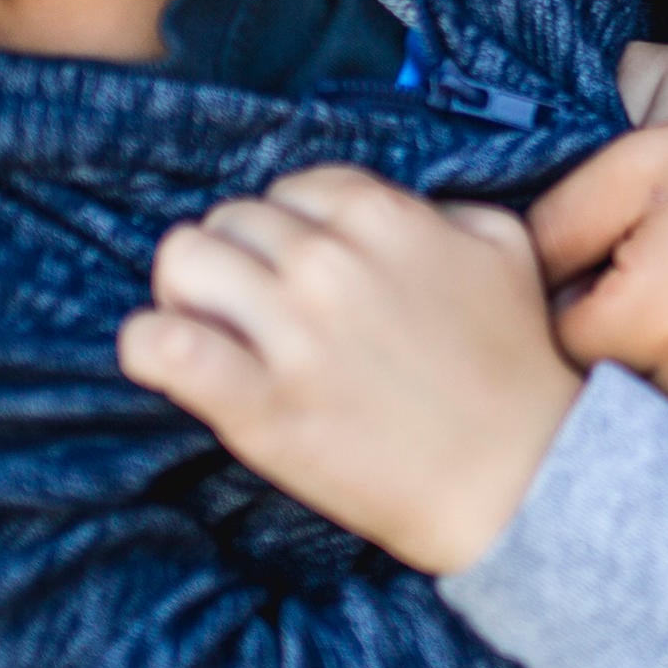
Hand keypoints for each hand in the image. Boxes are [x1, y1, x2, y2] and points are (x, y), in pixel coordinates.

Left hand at [119, 165, 580, 575]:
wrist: (518, 478)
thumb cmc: (517, 367)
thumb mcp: (504, 249)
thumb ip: (441, 210)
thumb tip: (392, 213)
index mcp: (381, 216)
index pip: (288, 189)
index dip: (288, 231)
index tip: (299, 272)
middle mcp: (327, 262)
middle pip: (228, 221)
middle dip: (238, 260)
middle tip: (258, 310)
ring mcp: (289, 333)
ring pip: (181, 262)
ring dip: (187, 293)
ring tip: (212, 331)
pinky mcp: (257, 407)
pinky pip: (161, 347)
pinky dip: (149, 347)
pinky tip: (172, 362)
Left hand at [530, 106, 667, 442]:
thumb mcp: (637, 163)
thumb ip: (550, 227)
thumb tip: (502, 286)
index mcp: (650, 318)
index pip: (554, 343)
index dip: (570, 298)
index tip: (604, 263)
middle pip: (600, 389)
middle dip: (608, 342)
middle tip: (651, 276)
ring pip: (654, 414)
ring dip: (656, 373)